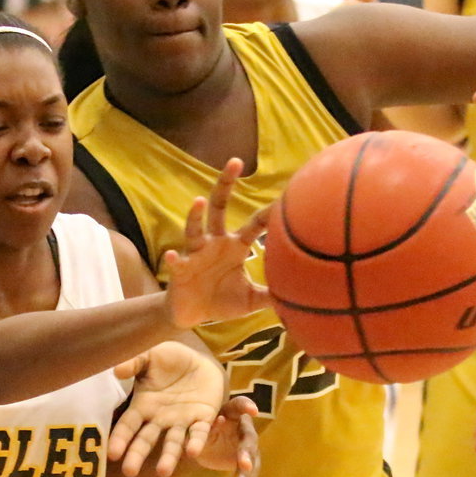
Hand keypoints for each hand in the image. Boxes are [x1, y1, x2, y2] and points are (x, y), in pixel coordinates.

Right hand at [109, 342, 227, 476]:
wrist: (199, 359)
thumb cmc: (169, 358)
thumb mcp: (149, 356)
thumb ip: (134, 363)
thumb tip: (116, 370)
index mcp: (143, 406)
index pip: (128, 426)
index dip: (120, 439)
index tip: (111, 454)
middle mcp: (160, 419)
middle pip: (146, 440)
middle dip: (137, 455)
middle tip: (130, 472)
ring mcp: (181, 421)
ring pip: (173, 443)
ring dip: (168, 457)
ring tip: (164, 472)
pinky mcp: (203, 419)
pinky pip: (199, 433)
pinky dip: (196, 442)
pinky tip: (193, 452)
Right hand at [164, 158, 271, 329]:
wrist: (191, 314)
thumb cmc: (222, 302)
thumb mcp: (251, 301)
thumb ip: (272, 296)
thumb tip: (303, 298)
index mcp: (235, 246)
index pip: (254, 224)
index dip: (268, 213)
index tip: (283, 200)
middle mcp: (215, 243)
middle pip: (220, 207)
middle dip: (226, 185)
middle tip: (236, 162)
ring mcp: (196, 253)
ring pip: (195, 229)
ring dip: (196, 215)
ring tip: (199, 201)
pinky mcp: (180, 269)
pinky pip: (176, 261)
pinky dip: (174, 258)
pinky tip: (172, 255)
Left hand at [190, 395, 260, 476]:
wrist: (196, 446)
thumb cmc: (195, 429)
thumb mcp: (194, 427)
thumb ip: (203, 425)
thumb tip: (215, 422)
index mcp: (229, 411)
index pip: (240, 405)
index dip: (247, 406)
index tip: (254, 411)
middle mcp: (242, 426)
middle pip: (249, 437)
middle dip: (246, 450)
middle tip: (243, 463)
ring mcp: (247, 445)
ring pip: (251, 457)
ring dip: (247, 471)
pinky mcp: (246, 461)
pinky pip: (249, 472)